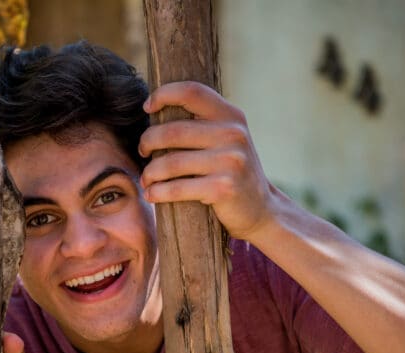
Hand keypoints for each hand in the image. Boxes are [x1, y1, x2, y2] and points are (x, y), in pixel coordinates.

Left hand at [138, 81, 276, 240]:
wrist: (262, 209)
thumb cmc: (232, 171)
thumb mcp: (227, 139)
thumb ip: (203, 122)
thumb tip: (158, 108)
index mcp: (231, 116)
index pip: (191, 92)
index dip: (164, 94)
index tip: (147, 107)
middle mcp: (233, 134)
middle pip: (172, 131)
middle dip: (148, 141)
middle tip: (142, 151)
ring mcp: (230, 161)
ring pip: (171, 162)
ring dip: (150, 172)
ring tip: (146, 178)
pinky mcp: (222, 188)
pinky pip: (177, 188)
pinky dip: (158, 192)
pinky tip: (151, 194)